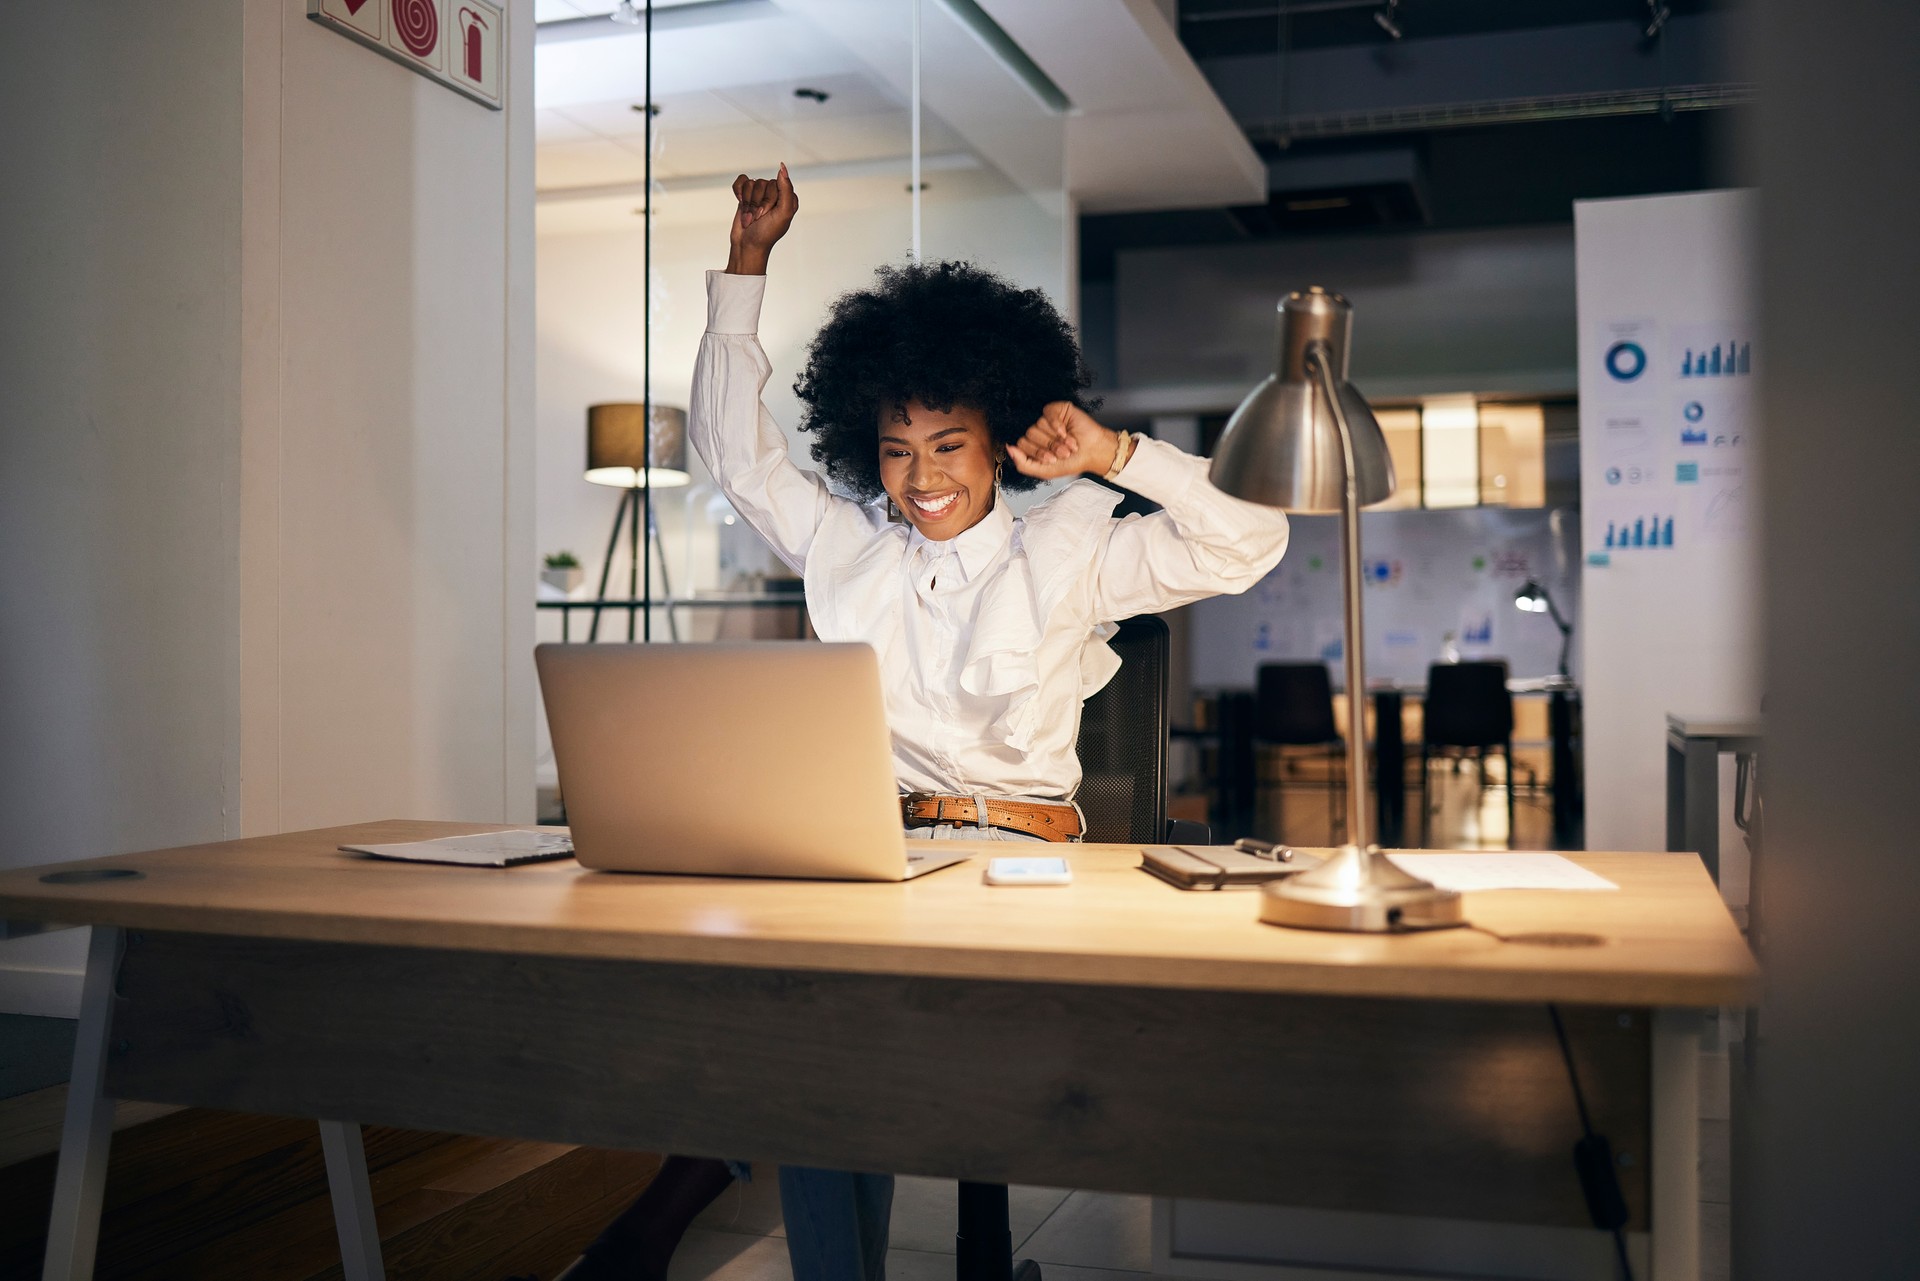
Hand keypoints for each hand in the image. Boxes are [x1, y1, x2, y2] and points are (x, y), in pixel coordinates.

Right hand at [726, 164, 797, 274]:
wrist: (747, 245)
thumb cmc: (766, 233)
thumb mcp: (782, 213)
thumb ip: (786, 189)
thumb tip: (782, 166)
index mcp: (788, 198)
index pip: (776, 184)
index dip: (769, 200)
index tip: (767, 215)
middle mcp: (776, 194)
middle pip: (762, 183)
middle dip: (756, 203)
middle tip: (758, 218)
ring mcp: (761, 194)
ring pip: (751, 183)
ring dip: (747, 203)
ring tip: (750, 217)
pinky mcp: (747, 195)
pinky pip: (741, 181)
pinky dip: (738, 192)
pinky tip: (741, 203)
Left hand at [1006, 402, 1123, 479]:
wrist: (1093, 453)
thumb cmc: (1071, 462)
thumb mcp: (1044, 470)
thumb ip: (1023, 464)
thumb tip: (1008, 448)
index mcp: (1033, 445)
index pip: (1022, 444)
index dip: (1037, 453)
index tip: (1052, 459)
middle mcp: (1038, 432)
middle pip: (1029, 434)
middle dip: (1048, 447)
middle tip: (1063, 452)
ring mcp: (1046, 420)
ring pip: (1038, 424)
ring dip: (1056, 439)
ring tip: (1069, 444)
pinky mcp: (1057, 410)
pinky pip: (1047, 413)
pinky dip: (1056, 425)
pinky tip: (1065, 432)